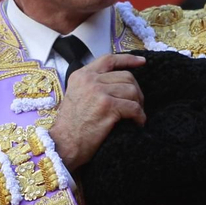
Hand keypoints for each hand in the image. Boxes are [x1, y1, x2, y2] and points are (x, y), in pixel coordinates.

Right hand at [47, 53, 146, 167]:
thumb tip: (115, 84)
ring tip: (137, 115)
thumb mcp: (75, 96)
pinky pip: (134, 107)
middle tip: (137, 103)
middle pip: (125, 76)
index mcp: (81, 75)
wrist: (63, 145)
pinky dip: (140, 116)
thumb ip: (91, 85)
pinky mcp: (108, 107)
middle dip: (136, 90)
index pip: (109, 60)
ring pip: (132, 90)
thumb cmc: (70, 126)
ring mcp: (99, 92)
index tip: (142, 62)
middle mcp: (90, 80)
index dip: (128, 59)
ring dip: (138, 104)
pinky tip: (138, 123)